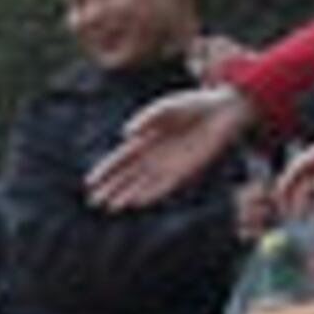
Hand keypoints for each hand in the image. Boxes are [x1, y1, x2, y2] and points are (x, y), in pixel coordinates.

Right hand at [87, 85, 256, 209]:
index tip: (89, 183)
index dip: (105, 170)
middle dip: (111, 188)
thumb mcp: (167, 107)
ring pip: (142, 185)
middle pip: (127, 176)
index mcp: (146, 138)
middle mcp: (155, 155)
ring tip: (110, 208)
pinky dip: (149, 195)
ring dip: (126, 196)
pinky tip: (136, 203)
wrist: (224, 112)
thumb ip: (147, 118)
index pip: (120, 158)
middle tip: (94, 202)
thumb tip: (126, 134)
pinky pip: (163, 187)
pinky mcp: (185, 172)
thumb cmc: (194, 105)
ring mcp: (169, 165)